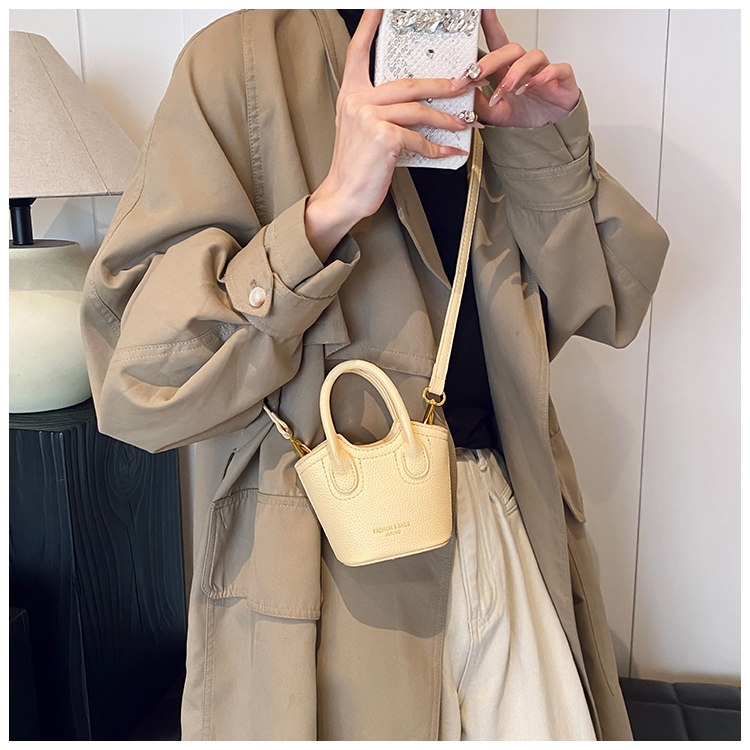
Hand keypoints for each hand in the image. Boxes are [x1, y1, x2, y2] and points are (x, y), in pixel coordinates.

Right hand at [305, 9, 469, 259]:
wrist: (343, 195)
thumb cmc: (356, 166)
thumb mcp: (363, 131)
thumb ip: (381, 111)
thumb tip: (416, 105)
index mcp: (352, 94)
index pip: (358, 51)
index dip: (369, 25)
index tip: (381, 4)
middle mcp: (358, 101)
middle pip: (408, 83)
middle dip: (442, 84)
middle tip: (464, 82)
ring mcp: (369, 118)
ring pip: (418, 110)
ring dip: (446, 118)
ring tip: (463, 122)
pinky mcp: (382, 138)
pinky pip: (418, 138)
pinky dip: (436, 148)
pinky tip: (449, 152)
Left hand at [451, 10, 579, 128]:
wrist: (548, 127)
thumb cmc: (524, 113)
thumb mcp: (495, 112)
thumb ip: (479, 103)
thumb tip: (462, 93)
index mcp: (508, 68)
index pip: (497, 41)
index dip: (490, 23)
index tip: (479, 11)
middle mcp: (526, 65)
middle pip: (511, 49)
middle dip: (491, 61)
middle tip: (476, 74)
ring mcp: (544, 70)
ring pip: (532, 56)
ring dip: (516, 71)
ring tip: (506, 89)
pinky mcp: (562, 79)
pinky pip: (557, 68)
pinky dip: (544, 75)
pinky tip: (532, 85)